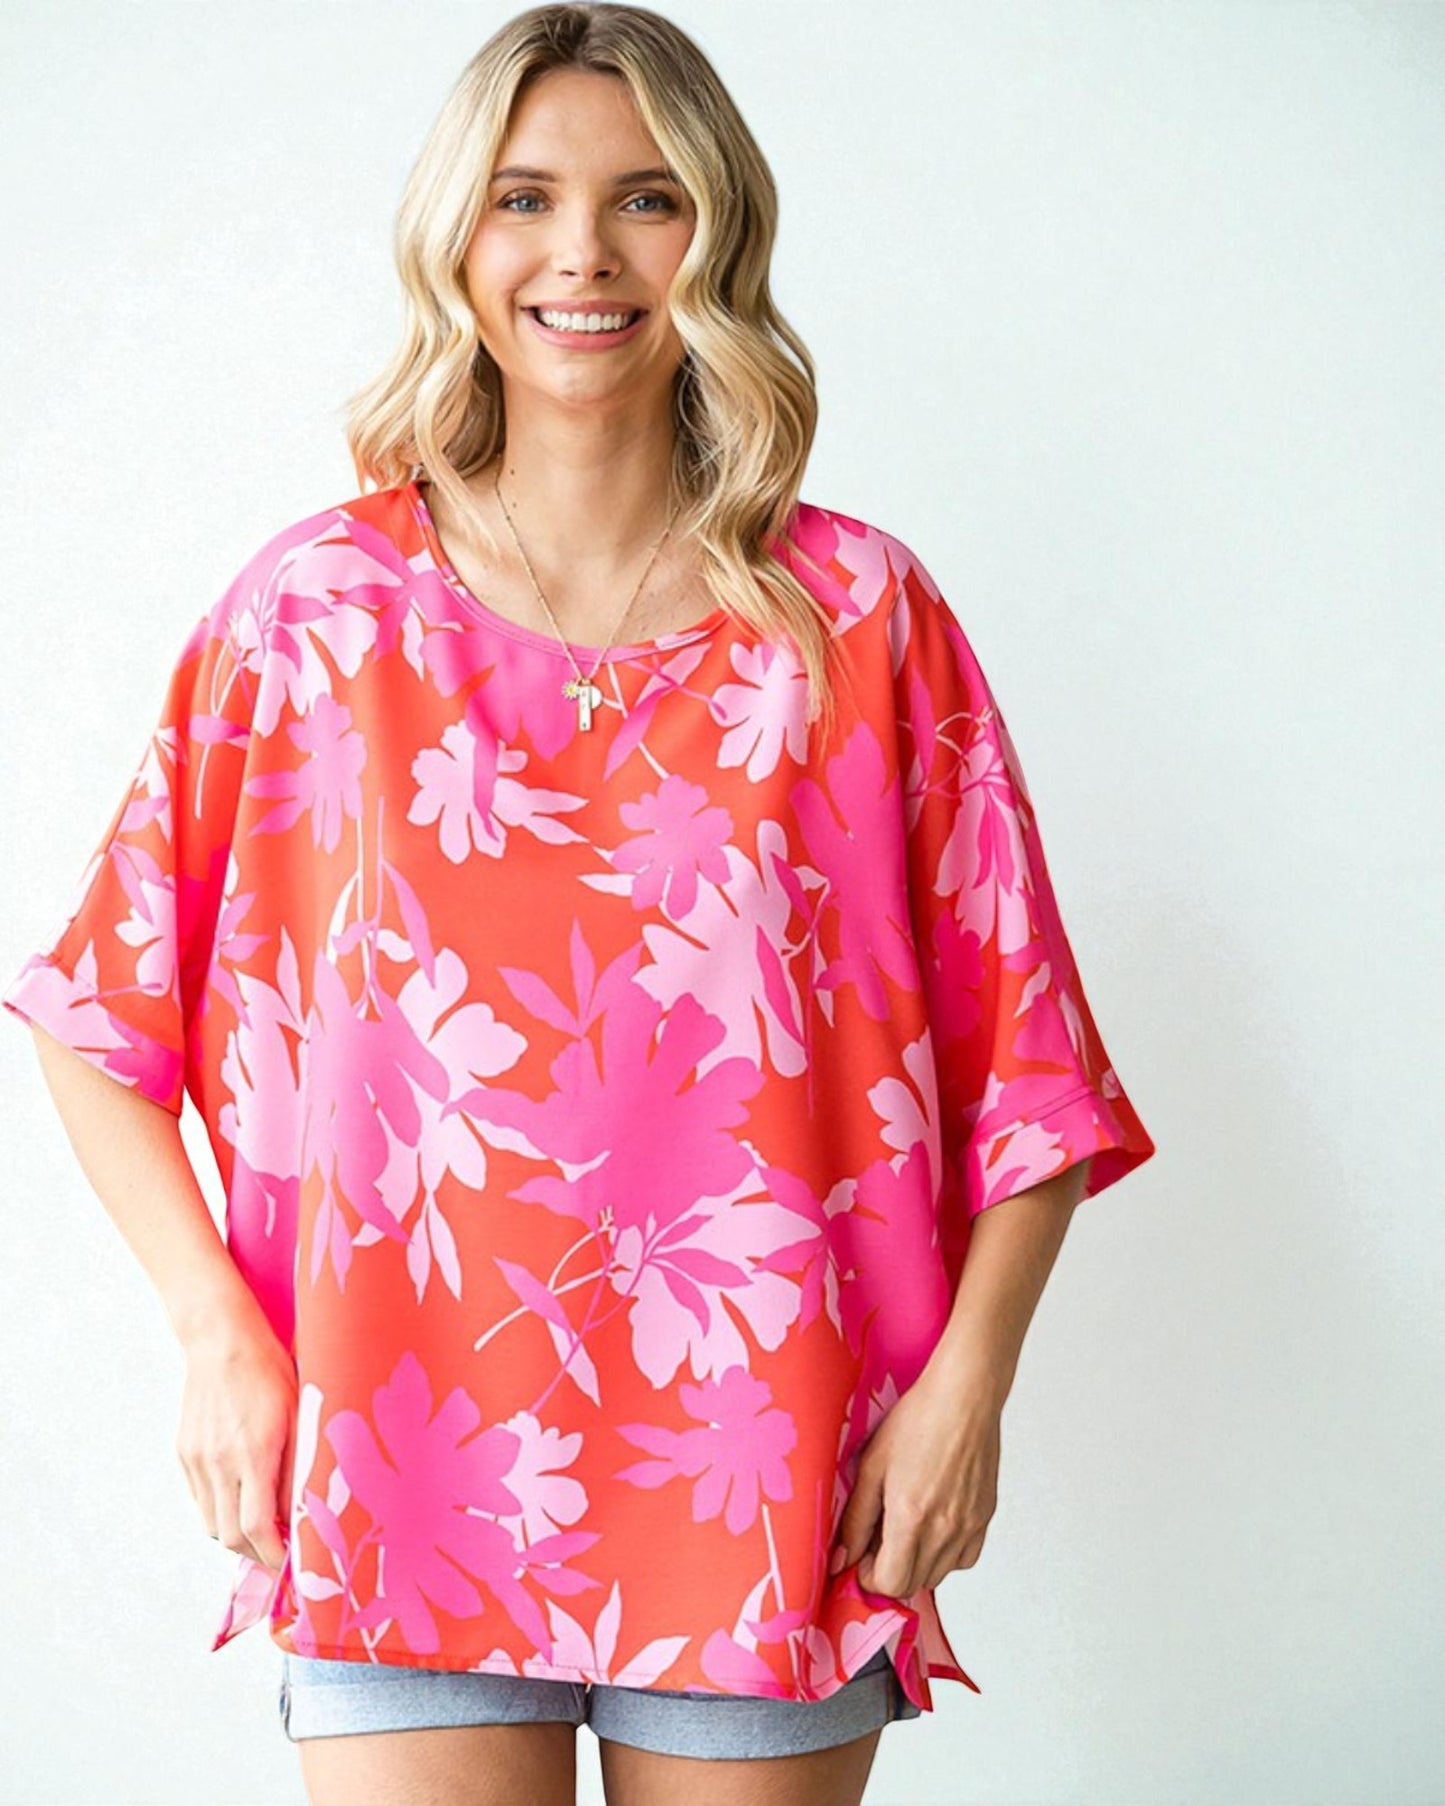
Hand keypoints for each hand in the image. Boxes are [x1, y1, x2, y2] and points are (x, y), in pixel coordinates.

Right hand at [176, 1310, 296, 1571]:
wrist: (221, 1340)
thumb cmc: (271, 1370)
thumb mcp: (298, 1413)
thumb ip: (297, 1465)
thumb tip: (302, 1511)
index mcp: (254, 1453)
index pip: (258, 1529)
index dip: (276, 1556)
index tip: (294, 1564)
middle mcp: (220, 1462)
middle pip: (232, 1537)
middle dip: (258, 1554)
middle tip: (282, 1552)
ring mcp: (198, 1459)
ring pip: (212, 1523)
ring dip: (237, 1536)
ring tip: (264, 1529)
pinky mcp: (184, 1453)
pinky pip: (200, 1499)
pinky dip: (219, 1512)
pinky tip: (240, 1499)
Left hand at [827, 1358, 1001, 1597]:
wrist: (964, 1398)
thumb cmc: (918, 1420)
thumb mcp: (872, 1465)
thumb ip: (856, 1518)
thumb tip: (842, 1558)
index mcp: (911, 1517)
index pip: (890, 1583)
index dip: (869, 1577)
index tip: (860, 1558)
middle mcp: (944, 1530)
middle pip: (913, 1584)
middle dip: (889, 1571)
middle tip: (878, 1538)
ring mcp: (969, 1527)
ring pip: (938, 1575)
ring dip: (916, 1563)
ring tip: (905, 1526)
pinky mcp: (985, 1518)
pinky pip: (964, 1559)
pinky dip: (945, 1555)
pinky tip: (933, 1525)